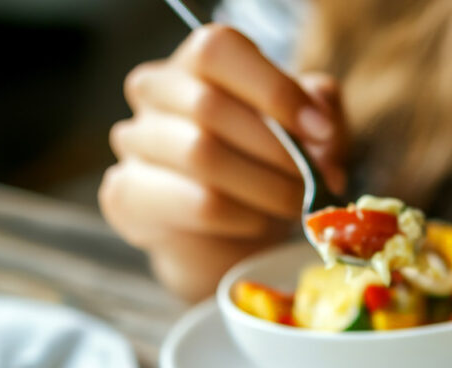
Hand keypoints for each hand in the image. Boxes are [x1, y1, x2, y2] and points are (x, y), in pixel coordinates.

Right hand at [99, 24, 348, 299]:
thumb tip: (320, 120)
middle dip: (280, 151)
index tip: (322, 133)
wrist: (232, 234)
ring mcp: (135, 141)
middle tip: (321, 180)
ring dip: (267, 187)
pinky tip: (258, 221)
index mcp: (198, 62)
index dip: (274, 90)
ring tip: (298, 203)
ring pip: (201, 156)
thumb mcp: (308, 133)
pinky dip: (242, 217)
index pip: (218, 50)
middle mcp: (156, 90)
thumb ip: (321, 113)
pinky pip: (196, 204)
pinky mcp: (128, 193)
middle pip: (210, 108)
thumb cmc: (270, 166)